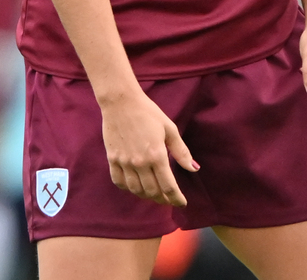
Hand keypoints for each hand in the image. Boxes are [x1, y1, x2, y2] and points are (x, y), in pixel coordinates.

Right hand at [101, 90, 198, 206]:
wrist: (121, 102)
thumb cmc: (148, 112)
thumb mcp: (169, 128)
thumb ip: (181, 151)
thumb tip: (194, 168)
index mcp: (157, 155)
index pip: (169, 186)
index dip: (176, 199)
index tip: (182, 203)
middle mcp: (140, 162)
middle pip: (152, 192)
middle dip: (163, 199)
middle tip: (169, 198)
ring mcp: (124, 162)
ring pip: (136, 190)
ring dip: (146, 196)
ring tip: (154, 193)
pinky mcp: (112, 159)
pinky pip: (119, 182)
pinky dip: (128, 188)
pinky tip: (135, 185)